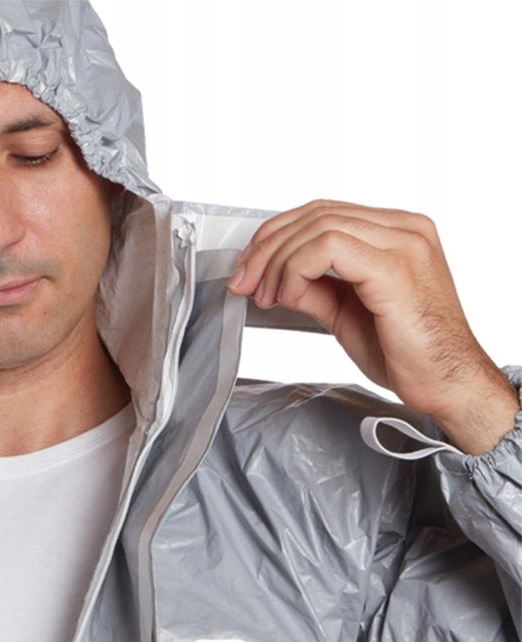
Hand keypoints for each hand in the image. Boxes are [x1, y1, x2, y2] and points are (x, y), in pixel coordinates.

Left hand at [227, 200, 517, 453]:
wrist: (445, 382)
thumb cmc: (407, 354)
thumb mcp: (345, 312)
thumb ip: (315, 288)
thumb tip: (277, 280)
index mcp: (396, 233)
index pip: (324, 212)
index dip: (277, 236)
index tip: (249, 269)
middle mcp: (404, 229)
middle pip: (316, 214)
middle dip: (267, 248)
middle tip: (244, 282)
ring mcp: (404, 243)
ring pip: (318, 226)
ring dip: (277, 262)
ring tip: (266, 296)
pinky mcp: (394, 267)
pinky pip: (328, 247)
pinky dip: (295, 270)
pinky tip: (287, 296)